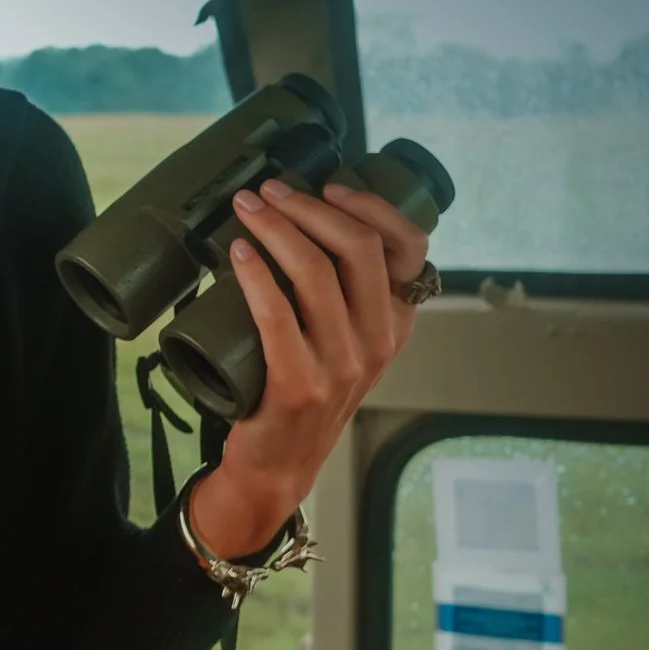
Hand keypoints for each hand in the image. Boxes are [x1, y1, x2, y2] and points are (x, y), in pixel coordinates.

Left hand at [188, 175, 432, 555]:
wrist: (278, 464)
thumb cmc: (303, 388)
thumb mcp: (345, 341)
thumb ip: (346, 294)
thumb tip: (307, 220)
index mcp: (395, 322)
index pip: (409, 245)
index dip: (371, 205)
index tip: (329, 185)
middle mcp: (378, 340)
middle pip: (358, 247)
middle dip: (308, 207)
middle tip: (268, 192)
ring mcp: (342, 364)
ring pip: (314, 272)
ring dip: (275, 229)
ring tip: (246, 210)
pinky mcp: (299, 384)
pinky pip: (277, 314)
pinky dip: (256, 275)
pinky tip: (238, 254)